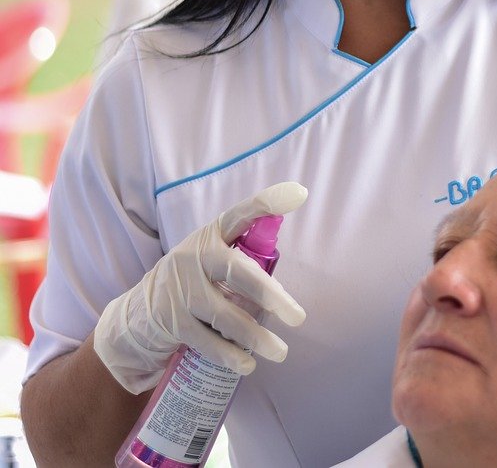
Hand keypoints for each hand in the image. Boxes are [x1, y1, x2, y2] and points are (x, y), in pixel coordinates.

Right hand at [93, 182, 307, 392]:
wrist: (136, 316)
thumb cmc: (191, 284)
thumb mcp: (210, 260)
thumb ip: (243, 259)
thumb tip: (288, 277)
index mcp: (209, 236)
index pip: (239, 214)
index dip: (266, 202)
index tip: (297, 193)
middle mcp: (193, 257)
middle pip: (238, 271)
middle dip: (271, 295)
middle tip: (299, 317)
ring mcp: (180, 290)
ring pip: (225, 314)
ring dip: (255, 336)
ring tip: (280, 352)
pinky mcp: (171, 321)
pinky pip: (206, 341)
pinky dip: (229, 355)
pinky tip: (247, 364)